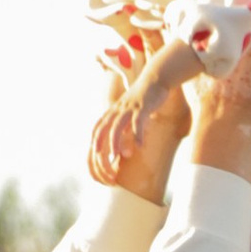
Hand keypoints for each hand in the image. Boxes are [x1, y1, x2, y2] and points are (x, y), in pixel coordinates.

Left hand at [91, 68, 194, 201]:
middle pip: (100, 134)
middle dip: (101, 153)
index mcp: (110, 116)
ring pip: (116, 127)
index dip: (94, 155)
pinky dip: (137, 134)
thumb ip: (123, 133)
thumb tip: (121, 154)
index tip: (100, 173)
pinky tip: (141, 146)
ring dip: (116, 144)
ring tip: (119, 158)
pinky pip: (138, 121)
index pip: (95, 137)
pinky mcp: (142, 106)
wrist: (155, 78)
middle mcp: (115, 112)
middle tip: (107, 169)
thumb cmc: (143, 100)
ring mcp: (128, 108)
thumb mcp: (128, 117)